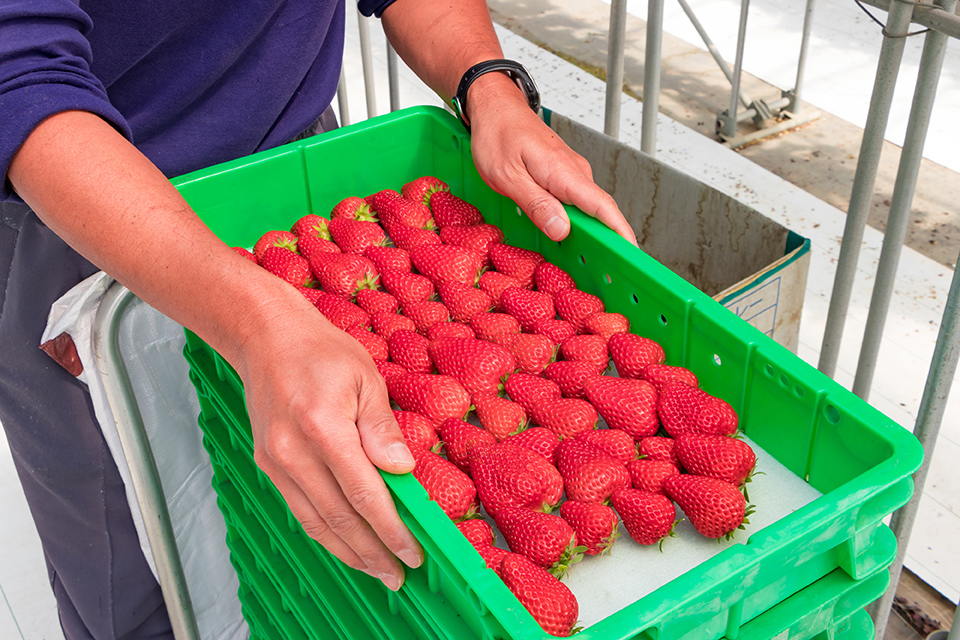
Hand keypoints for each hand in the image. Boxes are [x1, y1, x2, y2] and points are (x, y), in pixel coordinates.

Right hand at [234, 289, 422, 590]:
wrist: (265, 336)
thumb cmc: (320, 351)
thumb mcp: (365, 377)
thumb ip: (383, 428)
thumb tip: (402, 469)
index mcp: (323, 427)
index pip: (363, 493)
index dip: (390, 529)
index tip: (412, 552)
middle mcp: (293, 451)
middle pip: (337, 517)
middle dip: (372, 552)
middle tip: (399, 575)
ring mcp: (276, 461)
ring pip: (314, 521)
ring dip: (348, 552)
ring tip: (377, 570)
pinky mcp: (267, 464)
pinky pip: (298, 508)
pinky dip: (323, 532)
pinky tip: (344, 544)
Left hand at [466, 73, 637, 245]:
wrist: (494, 105)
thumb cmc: (496, 135)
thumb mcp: (507, 176)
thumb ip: (536, 204)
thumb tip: (562, 229)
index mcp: (563, 172)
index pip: (603, 206)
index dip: (620, 232)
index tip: (631, 254)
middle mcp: (574, 171)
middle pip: (599, 211)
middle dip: (607, 240)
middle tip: (605, 270)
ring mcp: (569, 172)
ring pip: (585, 206)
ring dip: (588, 231)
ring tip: (586, 259)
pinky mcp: (561, 173)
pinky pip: (574, 200)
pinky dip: (573, 218)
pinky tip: (564, 233)